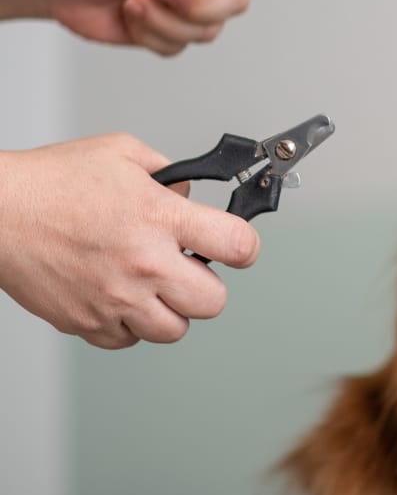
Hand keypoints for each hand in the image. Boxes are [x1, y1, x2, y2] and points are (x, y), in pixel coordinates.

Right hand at [0, 133, 260, 348]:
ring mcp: (116, 298)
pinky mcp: (87, 322)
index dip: (246, 247)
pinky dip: (130, 325)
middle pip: (214, 302)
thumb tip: (191, 195)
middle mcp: (143, 263)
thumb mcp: (124, 153)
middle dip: (209, 285)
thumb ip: (170, 174)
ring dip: (172, 310)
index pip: (237, 245)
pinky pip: (129, 340)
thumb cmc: (52, 181)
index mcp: (160, 218)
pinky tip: (120, 297)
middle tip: (190, 269)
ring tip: (153, 286)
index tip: (239, 246)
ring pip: (175, 330)